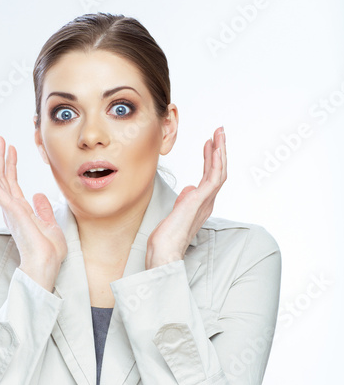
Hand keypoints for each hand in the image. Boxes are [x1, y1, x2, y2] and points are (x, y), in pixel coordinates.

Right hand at [0, 135, 67, 290]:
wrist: (47, 263)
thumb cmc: (49, 251)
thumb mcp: (50, 225)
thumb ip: (43, 210)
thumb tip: (39, 195)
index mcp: (21, 212)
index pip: (13, 184)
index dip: (11, 166)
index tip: (12, 149)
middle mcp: (13, 210)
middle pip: (4, 178)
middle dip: (0, 158)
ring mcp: (10, 210)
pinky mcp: (11, 212)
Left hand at [145, 126, 226, 268]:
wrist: (164, 251)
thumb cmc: (167, 237)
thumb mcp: (175, 213)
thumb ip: (184, 200)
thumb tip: (189, 188)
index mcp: (201, 204)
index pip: (210, 177)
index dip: (211, 160)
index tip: (209, 144)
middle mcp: (207, 202)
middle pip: (218, 171)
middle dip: (219, 151)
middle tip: (219, 133)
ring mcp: (205, 201)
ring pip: (219, 171)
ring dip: (220, 151)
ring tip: (219, 133)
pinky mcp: (200, 201)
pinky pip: (214, 177)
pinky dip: (215, 161)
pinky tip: (214, 147)